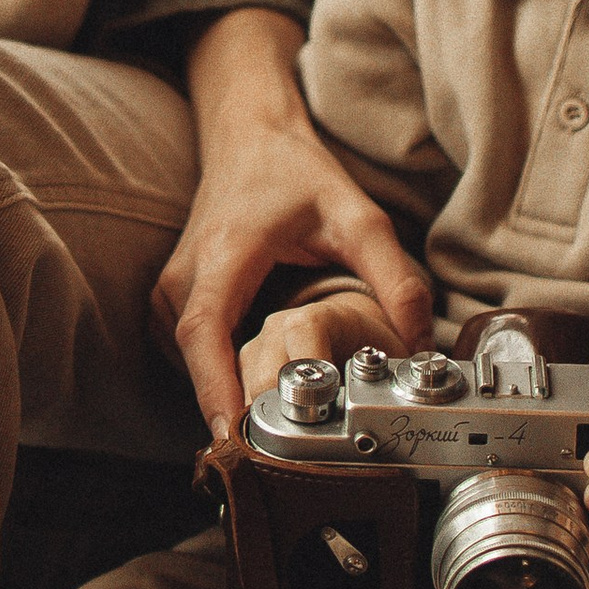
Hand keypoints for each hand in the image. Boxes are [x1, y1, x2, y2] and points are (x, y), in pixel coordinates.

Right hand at [152, 5, 432, 433]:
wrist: (248, 138)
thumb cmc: (295, 174)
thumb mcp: (358, 217)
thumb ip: (394, 278)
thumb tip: (419, 344)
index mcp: (225, 255)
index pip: (204, 334)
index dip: (216, 389)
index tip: (235, 436)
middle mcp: (184, 278)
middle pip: (197, 362)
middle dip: (235, 407)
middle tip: (283, 450)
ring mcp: (170, 292)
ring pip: (191, 366)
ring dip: (229, 393)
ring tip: (280, 417)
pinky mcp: (172, 304)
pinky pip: (191, 356)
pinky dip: (221, 375)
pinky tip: (260, 381)